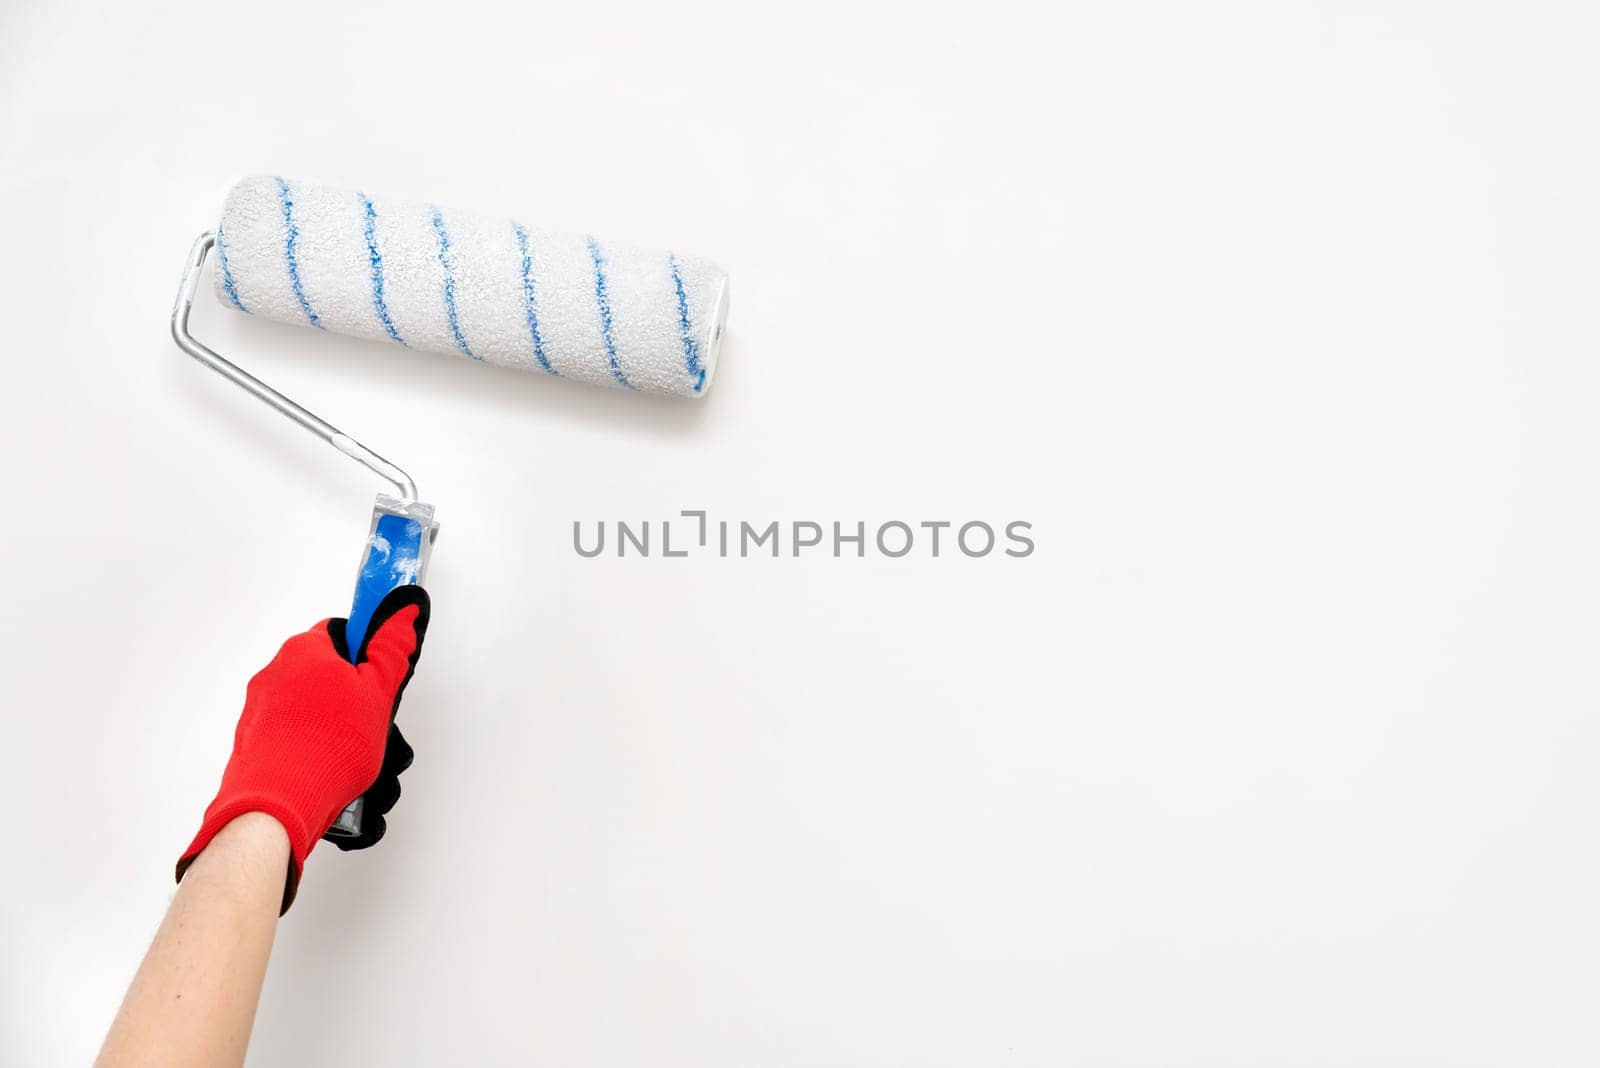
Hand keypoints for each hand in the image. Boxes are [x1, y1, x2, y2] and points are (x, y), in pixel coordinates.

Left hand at [176, 586, 430, 911]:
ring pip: (312, 713)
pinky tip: (331, 771)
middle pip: (327, 676)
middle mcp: (274, 675)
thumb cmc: (323, 750)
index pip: (341, 632)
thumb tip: (402, 616)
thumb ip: (392, 649)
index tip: (380, 668)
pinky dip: (313, 752)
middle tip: (371, 721)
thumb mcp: (379, 693)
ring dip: (336, 730)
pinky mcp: (253, 744)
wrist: (276, 805)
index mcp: (303, 651)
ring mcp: (260, 711)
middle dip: (354, 700)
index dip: (366, 652)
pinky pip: (293, 740)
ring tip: (354, 755)